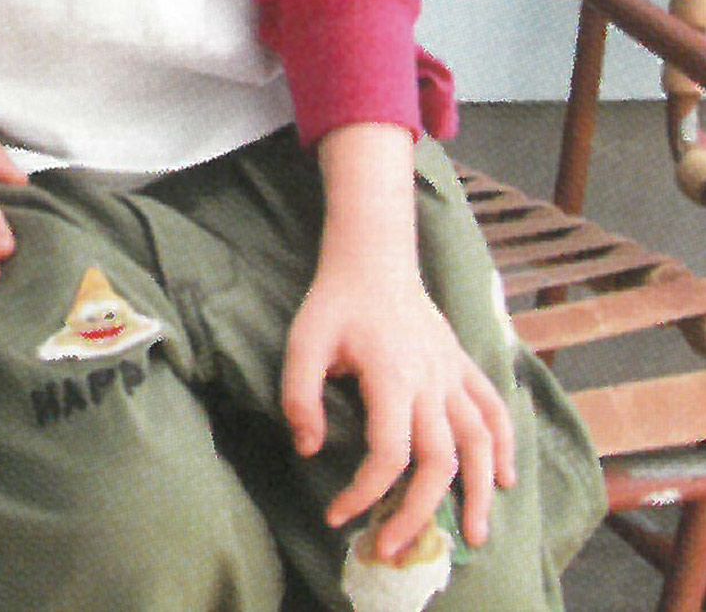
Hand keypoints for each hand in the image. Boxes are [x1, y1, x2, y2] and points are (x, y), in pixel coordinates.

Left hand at [281, 122, 514, 561]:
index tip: (339, 514)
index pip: (389, 451)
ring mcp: (452, 371)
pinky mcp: (462, 363)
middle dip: (420, 512)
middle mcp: (431, 378)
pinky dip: (504, 445)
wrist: (373, 258)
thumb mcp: (303, 342)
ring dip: (478, 492)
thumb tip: (308, 450)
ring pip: (479, 441)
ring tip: (472, 536)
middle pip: (439, 459)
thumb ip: (300, 396)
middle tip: (397, 549)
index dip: (366, 491)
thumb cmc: (335, 301)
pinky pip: (493, 408)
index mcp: (391, 374)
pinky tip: (507, 479)